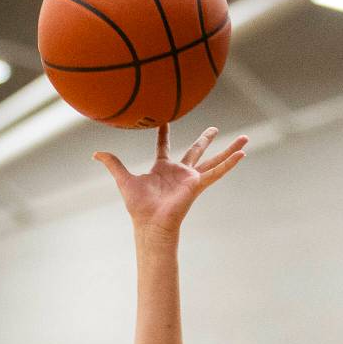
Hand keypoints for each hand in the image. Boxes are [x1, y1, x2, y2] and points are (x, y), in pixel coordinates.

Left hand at [94, 124, 247, 233]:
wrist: (149, 224)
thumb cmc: (138, 207)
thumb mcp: (123, 179)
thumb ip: (113, 164)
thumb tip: (96, 153)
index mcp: (162, 169)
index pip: (164, 146)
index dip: (163, 133)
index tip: (165, 119)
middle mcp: (179, 172)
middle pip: (196, 151)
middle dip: (206, 140)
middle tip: (215, 128)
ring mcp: (191, 178)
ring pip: (214, 160)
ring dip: (229, 149)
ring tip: (247, 138)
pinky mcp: (198, 185)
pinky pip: (217, 172)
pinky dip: (230, 163)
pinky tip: (243, 154)